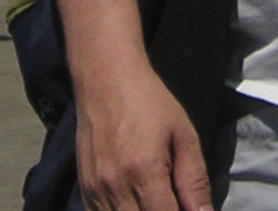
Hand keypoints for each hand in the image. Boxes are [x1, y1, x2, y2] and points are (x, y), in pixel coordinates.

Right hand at [76, 62, 212, 210]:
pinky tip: (135, 203)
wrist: (105, 79)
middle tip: (173, 202)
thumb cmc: (148, 102)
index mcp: (144, 172)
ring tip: (155, 200)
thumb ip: (194, 179)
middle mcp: (115, 187)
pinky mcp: (84, 189)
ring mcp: (95, 190)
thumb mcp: (183, 135)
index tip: (188, 209)